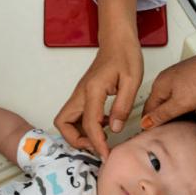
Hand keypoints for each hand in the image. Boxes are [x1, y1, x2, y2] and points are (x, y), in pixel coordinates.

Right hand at [54, 0, 141, 158]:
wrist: (117, 40)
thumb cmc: (125, 56)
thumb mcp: (132, 80)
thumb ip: (122, 105)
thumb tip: (114, 129)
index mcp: (92, 90)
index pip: (89, 124)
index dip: (97, 142)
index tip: (106, 154)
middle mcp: (80, 93)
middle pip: (63, 123)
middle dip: (76, 139)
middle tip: (97, 145)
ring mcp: (79, 94)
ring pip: (66, 121)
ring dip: (78, 134)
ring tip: (100, 139)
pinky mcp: (82, 95)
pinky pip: (75, 116)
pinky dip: (83, 126)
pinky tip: (103, 126)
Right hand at [142, 43, 195, 128]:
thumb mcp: (180, 104)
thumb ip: (162, 115)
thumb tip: (146, 123)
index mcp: (159, 85)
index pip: (147, 109)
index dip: (149, 122)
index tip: (152, 132)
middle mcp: (165, 77)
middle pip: (158, 101)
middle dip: (160, 115)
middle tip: (164, 129)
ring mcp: (177, 74)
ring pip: (169, 96)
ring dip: (172, 108)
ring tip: (179, 119)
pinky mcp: (189, 73)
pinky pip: (179, 91)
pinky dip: (182, 100)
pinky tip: (191, 105)